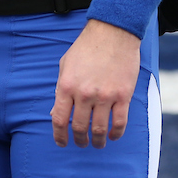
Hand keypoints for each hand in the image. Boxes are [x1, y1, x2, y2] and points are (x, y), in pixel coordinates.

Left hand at [50, 20, 141, 148]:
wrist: (112, 33)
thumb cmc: (86, 48)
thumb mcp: (65, 66)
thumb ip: (60, 91)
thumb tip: (55, 114)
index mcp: (66, 86)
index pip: (59, 119)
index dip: (59, 136)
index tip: (62, 143)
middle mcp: (84, 94)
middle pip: (80, 127)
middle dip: (80, 140)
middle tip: (81, 143)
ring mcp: (104, 96)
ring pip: (99, 129)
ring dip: (98, 141)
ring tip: (97, 143)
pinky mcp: (122, 96)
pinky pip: (119, 122)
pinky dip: (116, 134)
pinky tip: (113, 136)